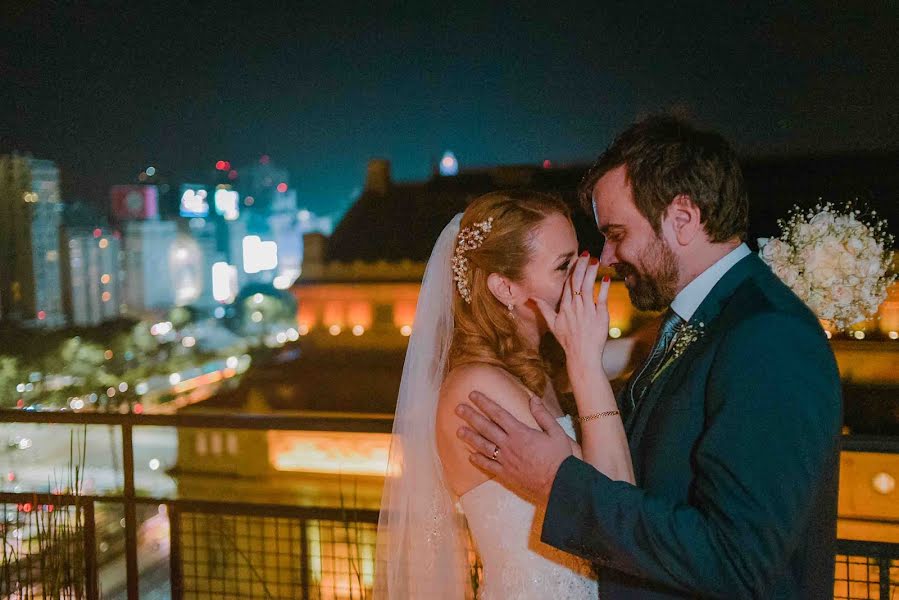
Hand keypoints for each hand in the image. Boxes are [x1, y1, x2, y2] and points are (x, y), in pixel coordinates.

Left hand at [456, 391, 572, 502]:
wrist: (559, 484)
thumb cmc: (560, 457)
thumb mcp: (556, 432)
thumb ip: (543, 415)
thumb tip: (533, 398)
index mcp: (520, 432)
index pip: (498, 413)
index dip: (484, 403)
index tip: (472, 395)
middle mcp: (509, 445)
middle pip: (485, 428)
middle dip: (471, 416)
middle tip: (458, 408)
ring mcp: (505, 460)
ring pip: (483, 446)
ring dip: (470, 437)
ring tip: (458, 430)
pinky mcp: (506, 474)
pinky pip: (488, 466)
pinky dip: (478, 460)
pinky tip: (470, 456)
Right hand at [532, 254, 610, 369]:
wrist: (582, 354)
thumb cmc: (567, 340)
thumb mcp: (552, 324)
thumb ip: (543, 309)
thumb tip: (531, 298)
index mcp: (564, 307)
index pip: (568, 284)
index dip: (572, 271)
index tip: (575, 259)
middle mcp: (575, 306)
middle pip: (577, 281)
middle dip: (581, 266)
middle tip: (585, 253)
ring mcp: (588, 310)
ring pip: (588, 287)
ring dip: (591, 272)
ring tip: (595, 260)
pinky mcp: (600, 315)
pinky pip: (602, 298)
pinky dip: (604, 287)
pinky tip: (606, 278)